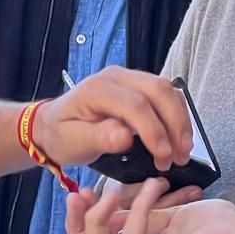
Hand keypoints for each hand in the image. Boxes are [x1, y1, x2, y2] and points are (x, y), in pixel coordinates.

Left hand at [29, 68, 191, 172]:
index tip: (164, 157)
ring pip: (167, 90)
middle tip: (179, 156)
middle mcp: (115, 76)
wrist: (52, 125)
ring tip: (182, 152)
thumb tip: (124, 138)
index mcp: (97, 89)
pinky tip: (177, 138)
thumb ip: (99, 138)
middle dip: (175, 125)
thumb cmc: (61, 134)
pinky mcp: (137, 86)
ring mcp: (128, 78)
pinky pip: (166, 95)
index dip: (155, 131)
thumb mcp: (73, 142)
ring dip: (180, 121)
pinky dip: (177, 116)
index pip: (136, 105)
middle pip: (159, 91)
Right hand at [67, 179, 234, 233]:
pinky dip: (137, 210)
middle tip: (81, 194)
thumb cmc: (218, 233)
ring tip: (110, 191)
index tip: (83, 195)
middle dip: (80, 223)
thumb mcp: (168, 218)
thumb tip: (109, 206)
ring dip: (100, 217)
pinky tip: (151, 190)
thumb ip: (136, 217)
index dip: (83, 224)